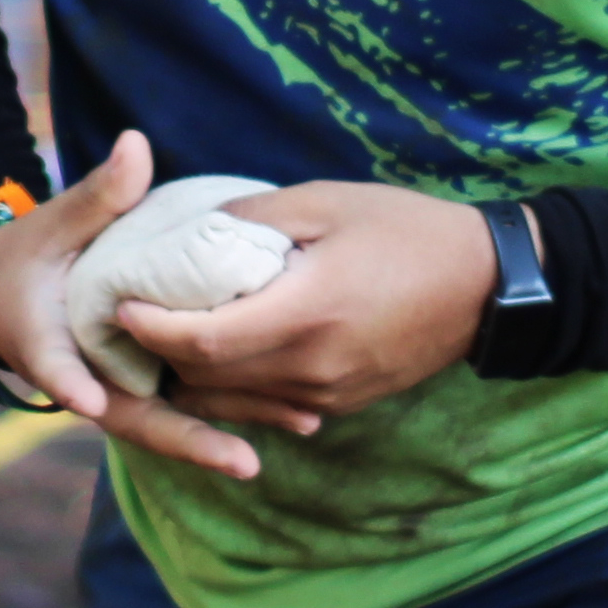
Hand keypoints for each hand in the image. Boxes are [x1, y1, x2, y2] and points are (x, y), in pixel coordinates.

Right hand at [0, 134, 313, 484]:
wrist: (11, 300)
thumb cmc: (34, 256)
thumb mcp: (56, 224)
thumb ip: (97, 194)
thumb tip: (134, 144)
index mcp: (47, 342)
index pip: (55, 365)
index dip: (69, 381)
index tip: (87, 399)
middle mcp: (85, 381)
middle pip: (133, 418)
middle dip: (189, 442)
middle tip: (243, 461)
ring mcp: (120, 392)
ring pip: (172, 422)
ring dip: (232, 434)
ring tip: (302, 424)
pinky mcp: (148, 390)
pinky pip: (192, 409)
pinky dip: (240, 411)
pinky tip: (302, 410)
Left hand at [125, 183, 495, 443]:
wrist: (486, 287)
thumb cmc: (408, 230)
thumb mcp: (327, 203)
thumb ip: (254, 218)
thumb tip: (197, 230)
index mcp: (305, 314)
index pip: (204, 339)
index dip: (152, 327)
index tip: (121, 302)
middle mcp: (311, 368)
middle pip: (209, 376)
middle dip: (163, 351)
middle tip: (135, 315)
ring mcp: (328, 395)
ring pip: (235, 399)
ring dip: (195, 374)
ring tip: (170, 336)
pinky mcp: (342, 404)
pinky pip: (270, 404)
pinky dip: (236, 385)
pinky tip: (225, 354)